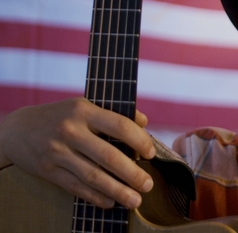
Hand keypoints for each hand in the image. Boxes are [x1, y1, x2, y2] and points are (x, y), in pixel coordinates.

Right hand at [0, 97, 154, 208]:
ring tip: (135, 200)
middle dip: (132, 173)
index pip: (119, 126)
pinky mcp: (48, 170)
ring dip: (117, 190)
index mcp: (84, 110)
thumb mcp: (84, 106)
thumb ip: (115, 113)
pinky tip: (111, 202)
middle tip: (148, 185)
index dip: (139, 141)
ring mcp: (58, 151)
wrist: (17, 129)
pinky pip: (76, 187)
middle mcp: (70, 130)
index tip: (150, 154)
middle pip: (108, 156)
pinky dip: (96, 196)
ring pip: (93, 176)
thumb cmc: (61, 116)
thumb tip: (144, 121)